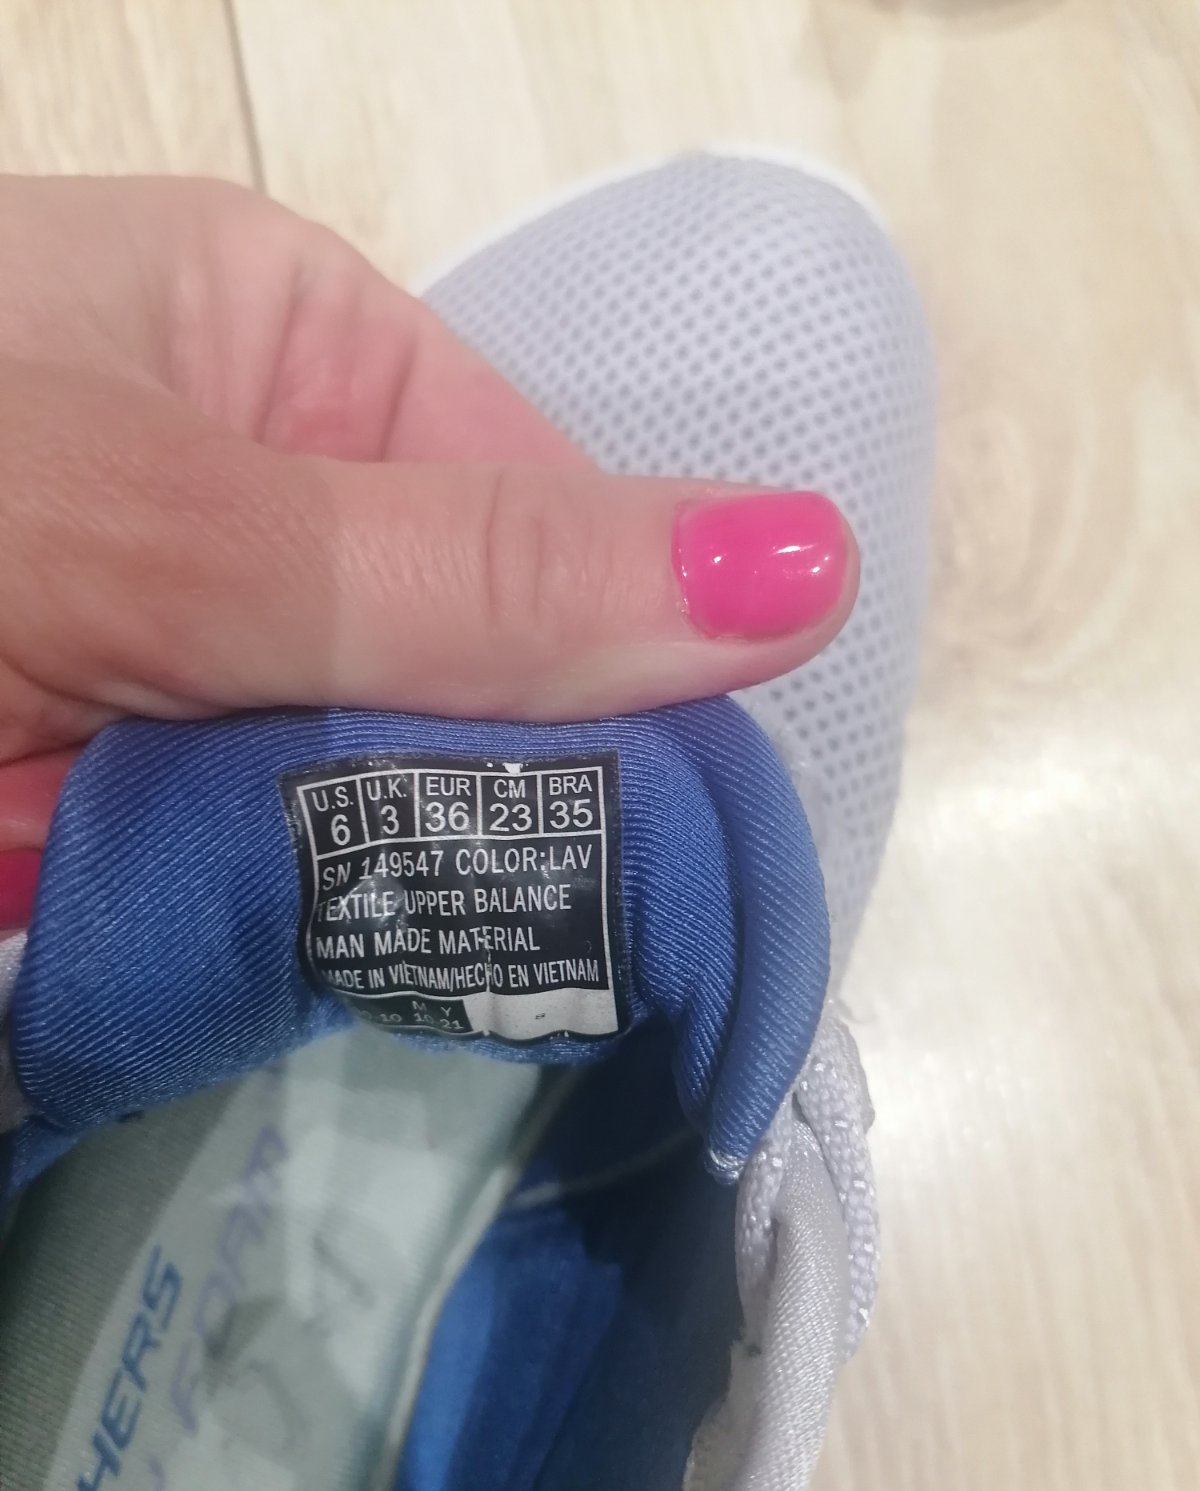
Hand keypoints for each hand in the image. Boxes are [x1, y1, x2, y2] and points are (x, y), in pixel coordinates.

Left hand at [0, 176, 856, 928]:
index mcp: (287, 347)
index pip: (542, 509)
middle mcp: (258, 495)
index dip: (621, 668)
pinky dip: (294, 943)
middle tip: (588, 952)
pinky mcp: (120, 801)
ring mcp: (183, 657)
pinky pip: (262, 880)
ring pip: (365, 797)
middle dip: (495, 803)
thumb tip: (810, 567)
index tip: (678, 837)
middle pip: (461, 669)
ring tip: (475, 991)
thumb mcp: (168, 518)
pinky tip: (351, 997)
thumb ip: (470, 576)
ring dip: (390, 891)